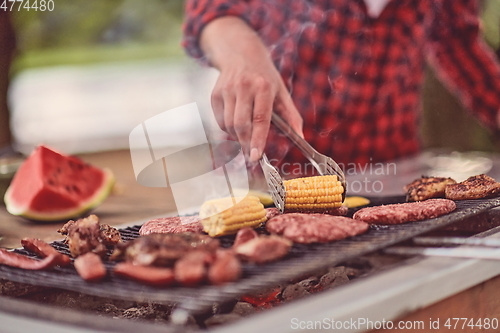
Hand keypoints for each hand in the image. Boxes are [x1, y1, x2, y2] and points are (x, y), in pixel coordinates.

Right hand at [200, 17, 302, 161]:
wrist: (240, 53)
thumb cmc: (264, 76)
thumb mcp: (281, 91)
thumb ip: (291, 115)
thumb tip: (301, 136)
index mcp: (263, 87)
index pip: (260, 119)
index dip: (257, 139)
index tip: (256, 155)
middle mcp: (243, 87)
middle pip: (241, 124)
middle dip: (245, 143)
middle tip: (251, 155)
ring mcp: (227, 90)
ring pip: (228, 125)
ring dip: (237, 137)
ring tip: (245, 137)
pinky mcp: (215, 94)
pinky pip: (220, 120)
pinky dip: (228, 129)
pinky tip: (236, 125)